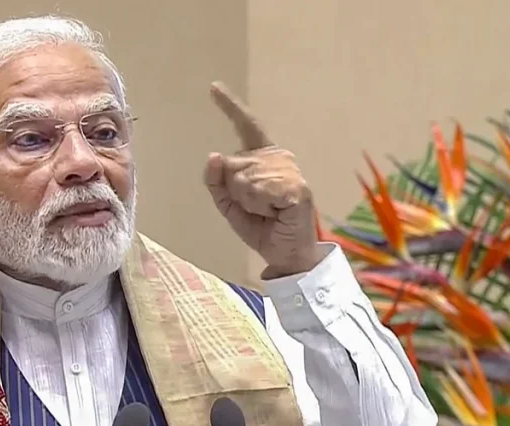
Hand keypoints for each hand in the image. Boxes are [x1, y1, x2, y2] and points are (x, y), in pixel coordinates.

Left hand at [203, 81, 324, 278]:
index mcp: (262, 157)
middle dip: (235, 192)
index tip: (213, 87)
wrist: (285, 254)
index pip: (245, 126)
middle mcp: (278, 157)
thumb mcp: (229, 204)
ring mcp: (289, 169)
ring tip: (267, 211)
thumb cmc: (261, 227)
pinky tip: (275, 213)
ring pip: (243, 178)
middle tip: (256, 209)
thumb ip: (216, 181)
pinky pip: (258, 190)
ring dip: (248, 202)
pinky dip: (259, 207)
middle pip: (233, 164)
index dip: (230, 107)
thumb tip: (214, 154)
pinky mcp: (296, 186)